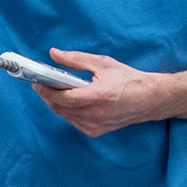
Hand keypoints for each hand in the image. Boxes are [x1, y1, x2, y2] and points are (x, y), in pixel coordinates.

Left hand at [33, 50, 170, 137]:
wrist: (149, 99)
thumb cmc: (129, 80)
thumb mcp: (103, 63)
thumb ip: (76, 59)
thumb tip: (55, 54)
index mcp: (98, 96)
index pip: (64, 97)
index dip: (47, 91)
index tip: (37, 83)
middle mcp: (96, 114)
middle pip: (61, 108)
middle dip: (48, 96)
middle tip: (41, 84)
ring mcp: (96, 126)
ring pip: (65, 116)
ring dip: (57, 104)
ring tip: (55, 90)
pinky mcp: (96, 131)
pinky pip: (74, 122)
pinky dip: (68, 112)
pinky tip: (69, 101)